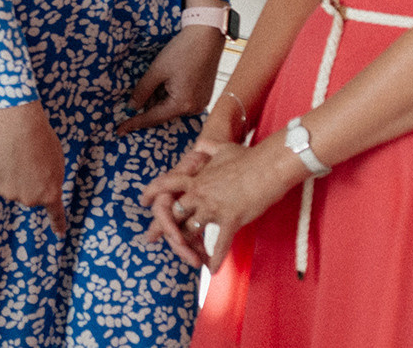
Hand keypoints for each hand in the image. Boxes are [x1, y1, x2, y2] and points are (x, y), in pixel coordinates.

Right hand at [0, 100, 67, 234]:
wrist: (18, 129)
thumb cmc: (41, 141)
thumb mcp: (56, 163)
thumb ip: (50, 180)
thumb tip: (38, 185)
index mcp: (52, 194)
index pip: (56, 214)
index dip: (58, 224)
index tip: (60, 235)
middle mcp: (32, 200)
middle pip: (29, 195)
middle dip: (28, 182)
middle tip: (27, 161)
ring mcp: (12, 194)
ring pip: (11, 188)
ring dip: (11, 175)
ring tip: (15, 156)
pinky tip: (2, 157)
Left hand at [118, 25, 224, 133]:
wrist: (207, 37)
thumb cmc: (182, 52)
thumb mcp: (157, 71)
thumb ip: (143, 91)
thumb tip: (132, 107)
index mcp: (183, 105)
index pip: (153, 118)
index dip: (135, 122)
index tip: (119, 130)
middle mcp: (194, 109)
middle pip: (162, 113)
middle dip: (148, 104)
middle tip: (139, 90)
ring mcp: (200, 103)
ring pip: (171, 106)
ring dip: (159, 97)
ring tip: (159, 76)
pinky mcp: (203, 95)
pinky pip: (180, 101)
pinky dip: (168, 94)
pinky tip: (165, 79)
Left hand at [141, 136, 307, 270]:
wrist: (268, 166)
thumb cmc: (247, 156)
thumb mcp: (221, 147)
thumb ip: (207, 147)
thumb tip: (201, 141)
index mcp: (195, 178)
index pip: (166, 185)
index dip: (153, 193)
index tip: (144, 201)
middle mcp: (199, 194)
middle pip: (172, 213)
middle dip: (161, 227)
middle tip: (150, 237)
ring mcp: (213, 208)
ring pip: (191, 230)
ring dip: (186, 245)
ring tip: (182, 257)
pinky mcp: (231, 219)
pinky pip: (220, 243)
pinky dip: (215, 258)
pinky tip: (211, 270)